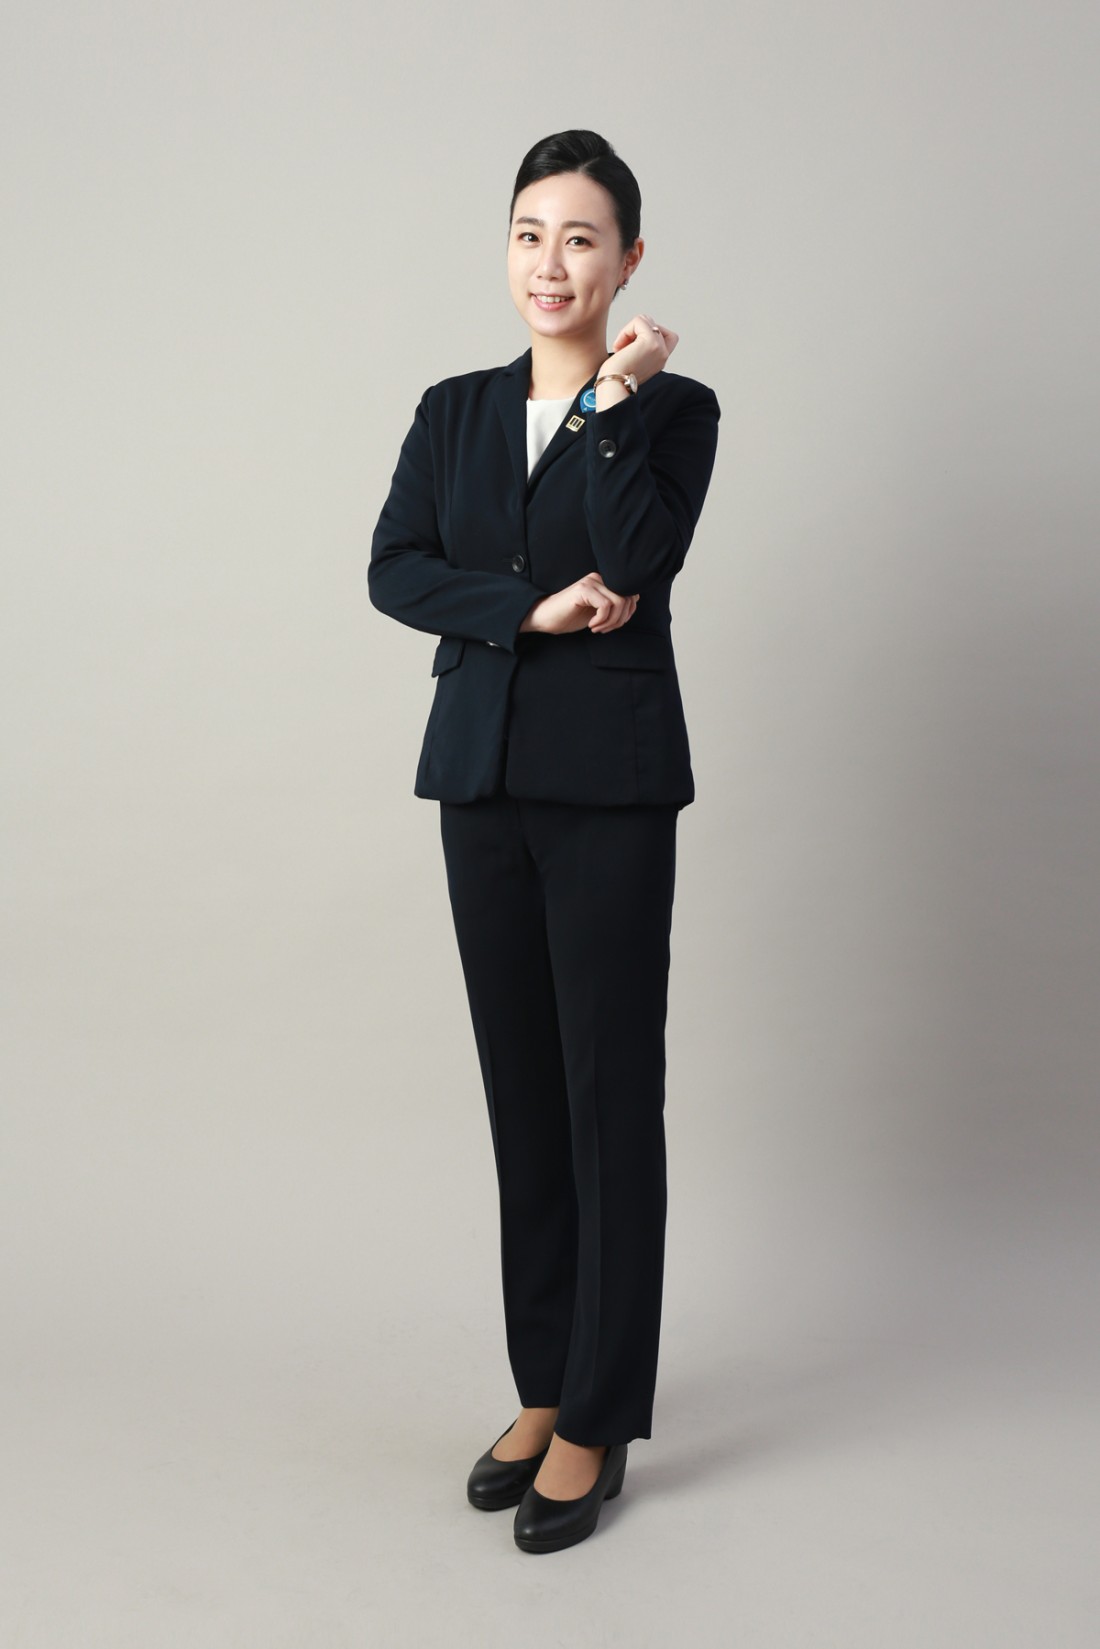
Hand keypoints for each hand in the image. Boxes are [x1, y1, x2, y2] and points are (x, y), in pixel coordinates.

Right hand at [521, 572, 639, 635]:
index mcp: (604, 582)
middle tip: (605, 629)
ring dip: (611, 622)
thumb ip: (614, 607)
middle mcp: (599, 578)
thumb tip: (632, 606)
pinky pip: (605, 606)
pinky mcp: (583, 590)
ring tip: (598, 628)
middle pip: (628, 598)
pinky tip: (591, 625)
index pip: (631, 594)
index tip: (612, 625)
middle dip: (620, 620)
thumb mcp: (598, 612)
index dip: (627, 613)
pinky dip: (602, 620)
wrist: (545, 618)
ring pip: (619, 602)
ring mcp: (591, 582)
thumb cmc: (570, 616)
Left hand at [602, 312, 678, 387]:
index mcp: (661, 360)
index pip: (669, 335)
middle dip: (635, 331)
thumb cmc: (616, 375)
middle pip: (652, 324)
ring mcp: (660, 347)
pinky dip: (625, 331)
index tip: (633, 347)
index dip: (649, 332)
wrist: (613, 385)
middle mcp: (664, 354)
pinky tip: (619, 347)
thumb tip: (642, 322)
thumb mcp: (634, 358)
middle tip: (624, 348)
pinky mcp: (651, 342)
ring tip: (622, 348)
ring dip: (629, 331)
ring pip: (645, 320)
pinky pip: (639, 321)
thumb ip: (642, 345)